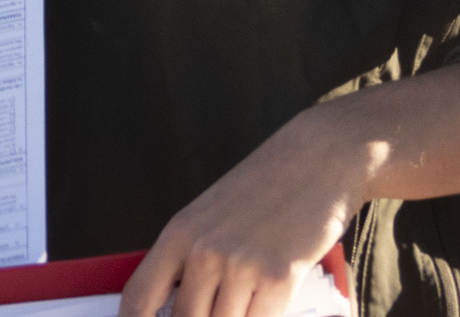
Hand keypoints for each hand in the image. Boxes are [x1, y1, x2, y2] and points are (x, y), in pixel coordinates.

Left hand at [118, 108, 355, 316]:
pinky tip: (269, 301)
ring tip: (249, 295)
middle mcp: (204, 251)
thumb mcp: (213, 213)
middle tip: (217, 306)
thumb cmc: (269, 185)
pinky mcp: (279, 279)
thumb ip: (191, 258)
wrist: (321, 158)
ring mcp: (240, 266)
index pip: (139, 297)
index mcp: (180, 232)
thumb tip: (179, 306)